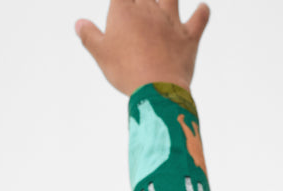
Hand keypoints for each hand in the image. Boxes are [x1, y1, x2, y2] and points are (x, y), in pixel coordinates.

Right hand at [76, 0, 210, 95]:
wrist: (157, 89)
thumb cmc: (125, 72)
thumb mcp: (101, 54)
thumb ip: (89, 36)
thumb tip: (79, 23)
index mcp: (124, 11)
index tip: (122, 1)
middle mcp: (149, 10)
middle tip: (142, 3)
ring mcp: (171, 23)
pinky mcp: (188, 38)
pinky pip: (199, 19)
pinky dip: (202, 13)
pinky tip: (203, 9)